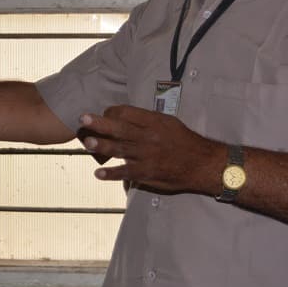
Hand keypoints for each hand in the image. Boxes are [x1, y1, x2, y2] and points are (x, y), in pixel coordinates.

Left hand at [78, 104, 217, 192]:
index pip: (127, 113)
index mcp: (154, 122)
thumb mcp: (169, 123)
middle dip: (100, 123)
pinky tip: (98, 174)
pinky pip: (126, 173)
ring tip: (87, 143)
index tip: (104, 114)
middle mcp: (149, 137)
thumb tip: (125, 118)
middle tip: (83, 118)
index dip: (112, 112)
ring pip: (120, 149)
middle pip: (120, 128)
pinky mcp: (148, 173)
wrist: (203, 164)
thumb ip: (147, 121)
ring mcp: (147, 155)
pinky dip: (112, 174)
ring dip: (102, 146)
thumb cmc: (185, 141)